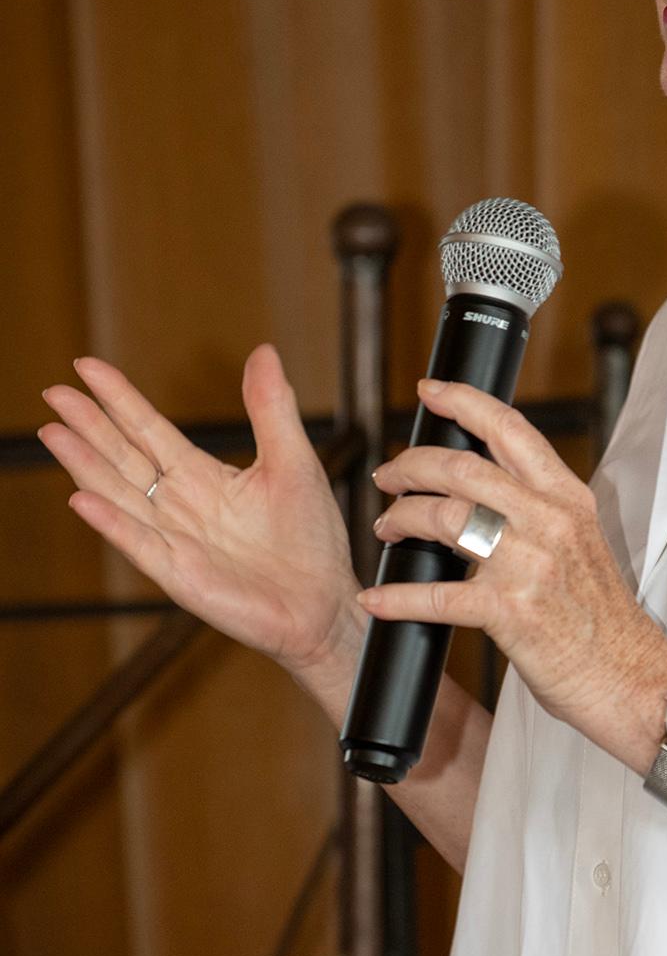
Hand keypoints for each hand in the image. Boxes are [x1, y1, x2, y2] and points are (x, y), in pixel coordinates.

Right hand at [39, 346, 364, 688]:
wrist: (325, 603)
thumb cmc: (311, 539)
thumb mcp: (294, 461)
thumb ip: (271, 409)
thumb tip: (263, 351)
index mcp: (203, 476)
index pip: (149, 430)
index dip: (119, 399)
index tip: (86, 366)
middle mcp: (180, 505)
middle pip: (123, 457)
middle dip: (88, 425)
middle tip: (53, 393)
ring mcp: (175, 539)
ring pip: (120, 495)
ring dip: (85, 465)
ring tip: (53, 432)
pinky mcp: (181, 574)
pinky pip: (140, 544)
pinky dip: (111, 522)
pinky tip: (82, 498)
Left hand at [364, 379, 666, 764]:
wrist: (633, 679)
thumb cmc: (603, 620)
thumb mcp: (582, 543)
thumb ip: (541, 511)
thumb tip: (486, 490)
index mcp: (568, 498)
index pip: (510, 429)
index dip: (463, 401)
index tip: (429, 391)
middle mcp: (550, 521)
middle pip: (463, 467)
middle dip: (411, 465)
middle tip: (388, 474)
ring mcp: (530, 564)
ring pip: (445, 517)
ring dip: (401, 518)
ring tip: (386, 527)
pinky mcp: (510, 612)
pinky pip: (437, 595)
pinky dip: (397, 597)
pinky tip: (376, 600)